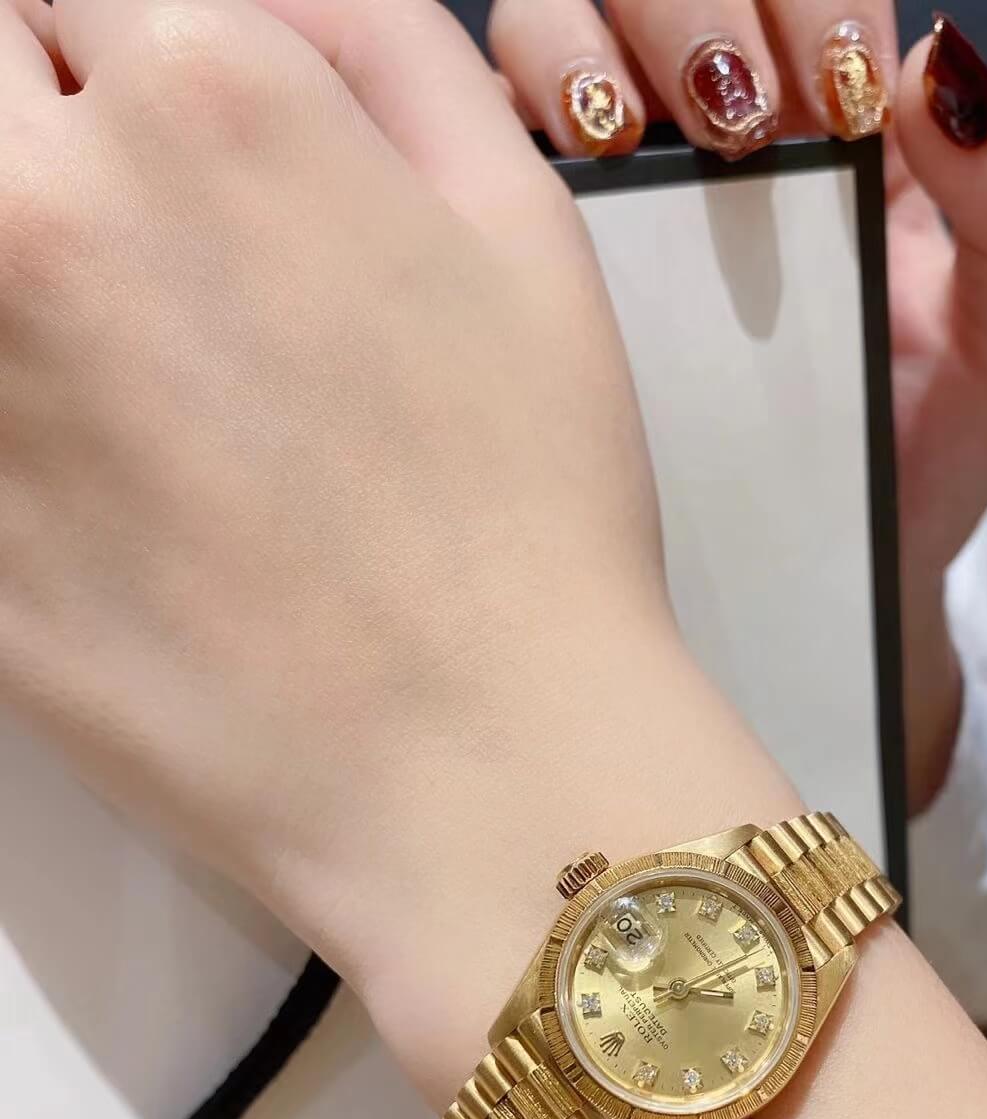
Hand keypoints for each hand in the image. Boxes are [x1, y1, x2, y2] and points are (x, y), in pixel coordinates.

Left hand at [0, 0, 798, 1101]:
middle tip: (121, 240)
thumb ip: (380, 43)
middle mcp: (53, 211)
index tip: (161, 141)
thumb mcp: (524, 224)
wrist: (475, 764)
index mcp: (209, 98)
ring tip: (118, 367)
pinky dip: (9, 409)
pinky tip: (95, 465)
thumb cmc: (525, 516)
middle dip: (33, 127)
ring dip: (17, 269)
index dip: (123, 61)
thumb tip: (267, 4)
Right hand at [487, 0, 986, 810]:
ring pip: (554, 24)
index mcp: (843, 116)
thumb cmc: (917, 460)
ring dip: (574, 47)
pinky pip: (484, 143)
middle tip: (732, 119)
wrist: (826, 583)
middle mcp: (719, 126)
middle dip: (690, 6)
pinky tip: (540, 186)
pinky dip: (496, 124)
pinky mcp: (532, 249)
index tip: (832, 102)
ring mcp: (618, 184)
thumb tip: (933, 74)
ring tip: (613, 141)